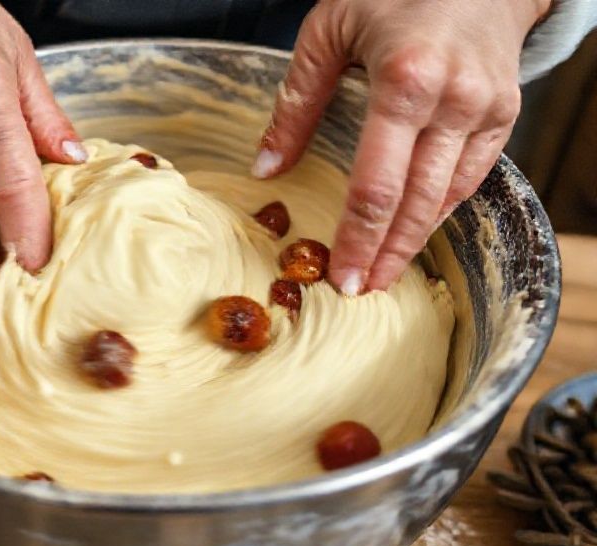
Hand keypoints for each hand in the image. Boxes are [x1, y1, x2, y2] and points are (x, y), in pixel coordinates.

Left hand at [254, 0, 549, 294]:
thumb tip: (266, 168)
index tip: (340, 274)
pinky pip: (471, 177)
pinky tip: (415, 233)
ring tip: (384, 274)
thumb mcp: (328, 31)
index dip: (358, 237)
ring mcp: (485, 109)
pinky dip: (442, 209)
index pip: (377, 183)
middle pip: (416, 200)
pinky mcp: (502, 114)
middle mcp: (453, 100)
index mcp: (406, 79)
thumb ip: (296, 103)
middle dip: (386, 253)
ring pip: (447, 195)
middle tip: (359, 290)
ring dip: (414, 240)